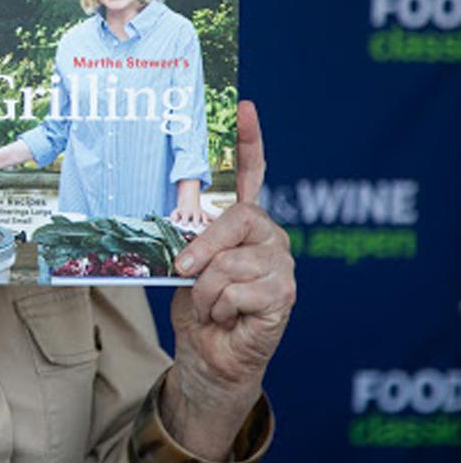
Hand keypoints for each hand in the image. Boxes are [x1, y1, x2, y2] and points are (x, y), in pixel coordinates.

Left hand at [165, 102, 294, 457]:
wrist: (210, 356)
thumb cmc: (197, 307)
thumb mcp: (185, 266)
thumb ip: (187, 241)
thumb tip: (178, 233)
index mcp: (244, 225)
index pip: (253, 174)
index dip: (249, 140)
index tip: (245, 106)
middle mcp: (269, 238)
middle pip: (235, 221)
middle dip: (200, 248)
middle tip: (183, 269)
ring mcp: (282, 266)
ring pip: (227, 264)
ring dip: (205, 292)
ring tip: (213, 305)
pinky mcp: (284, 296)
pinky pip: (235, 291)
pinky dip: (219, 309)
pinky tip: (229, 318)